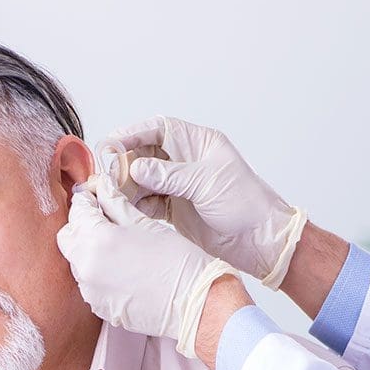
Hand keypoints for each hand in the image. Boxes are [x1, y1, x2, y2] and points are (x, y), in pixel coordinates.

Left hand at [57, 174, 239, 356]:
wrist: (195, 303)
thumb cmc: (177, 260)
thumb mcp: (144, 223)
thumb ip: (115, 203)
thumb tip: (101, 187)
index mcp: (97, 240)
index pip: (77, 211)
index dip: (86, 200)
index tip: (95, 198)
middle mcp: (87, 267)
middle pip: (67, 237)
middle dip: (80, 226)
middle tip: (103, 221)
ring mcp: (91, 291)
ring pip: (76, 262)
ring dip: (88, 250)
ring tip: (117, 248)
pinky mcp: (99, 308)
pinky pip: (89, 284)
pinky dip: (98, 273)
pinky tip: (121, 271)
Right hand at [104, 116, 306, 287]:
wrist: (259, 240)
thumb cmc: (246, 204)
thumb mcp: (206, 183)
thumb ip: (170, 175)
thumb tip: (136, 168)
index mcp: (199, 144)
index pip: (160, 129)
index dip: (135, 133)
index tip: (113, 143)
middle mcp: (187, 161)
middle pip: (147, 153)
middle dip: (126, 162)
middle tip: (110, 174)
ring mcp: (181, 185)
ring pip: (144, 179)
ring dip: (129, 186)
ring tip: (115, 194)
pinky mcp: (176, 208)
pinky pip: (149, 201)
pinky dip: (137, 205)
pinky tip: (129, 209)